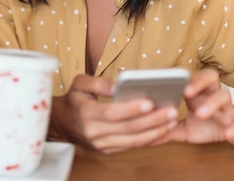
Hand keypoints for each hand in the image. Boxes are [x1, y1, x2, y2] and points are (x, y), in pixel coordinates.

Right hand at [48, 74, 178, 152]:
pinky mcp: (107, 150)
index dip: (130, 109)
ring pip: (132, 141)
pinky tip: (162, 130)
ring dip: (154, 132)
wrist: (62, 123)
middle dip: (151, 120)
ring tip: (172, 121)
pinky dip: (148, 140)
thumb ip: (97, 83)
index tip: (149, 102)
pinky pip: (131, 147)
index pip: (111, 113)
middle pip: (127, 129)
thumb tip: (117, 87)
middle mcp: (93, 132)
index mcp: (86, 113)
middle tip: (171, 110)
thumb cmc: (74, 100)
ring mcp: (101, 144)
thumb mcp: (79, 83)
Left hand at [158, 68, 233, 145]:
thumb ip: (169, 130)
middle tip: (186, 92)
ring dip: (212, 104)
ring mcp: (228, 108)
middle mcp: (214, 95)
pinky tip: (228, 132)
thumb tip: (145, 138)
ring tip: (201, 114)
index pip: (193, 77)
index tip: (172, 85)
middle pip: (211, 78)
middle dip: (198, 82)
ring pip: (225, 98)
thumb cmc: (209, 125)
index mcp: (200, 92)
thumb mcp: (186, 128)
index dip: (183, 78)